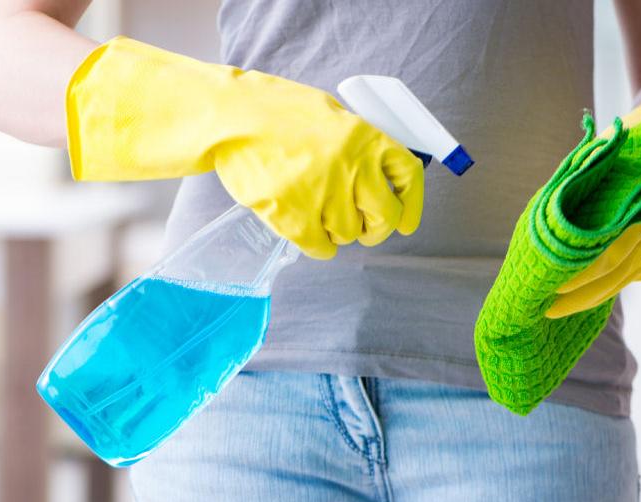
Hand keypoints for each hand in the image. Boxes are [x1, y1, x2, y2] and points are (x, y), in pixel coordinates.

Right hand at [66, 37, 423, 258]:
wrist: (230, 119)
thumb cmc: (276, 114)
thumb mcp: (330, 117)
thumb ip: (358, 147)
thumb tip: (379, 178)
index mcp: (364, 137)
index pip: (407, 177)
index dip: (410, 205)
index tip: (406, 222)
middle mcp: (350, 166)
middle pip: (383, 217)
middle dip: (375, 229)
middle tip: (361, 229)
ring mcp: (323, 193)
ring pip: (347, 234)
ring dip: (335, 231)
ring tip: (313, 211)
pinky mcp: (295, 216)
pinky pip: (320, 248)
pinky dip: (314, 244)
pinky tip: (301, 226)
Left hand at [545, 86, 640, 317]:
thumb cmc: (635, 139)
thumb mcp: (609, 152)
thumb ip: (584, 177)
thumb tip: (552, 204)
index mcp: (640, 208)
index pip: (607, 255)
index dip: (580, 276)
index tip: (553, 291)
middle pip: (611, 275)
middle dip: (578, 296)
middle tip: (547, 309)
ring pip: (619, 279)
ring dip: (589, 297)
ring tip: (556, 310)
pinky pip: (626, 274)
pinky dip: (603, 287)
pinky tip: (578, 298)